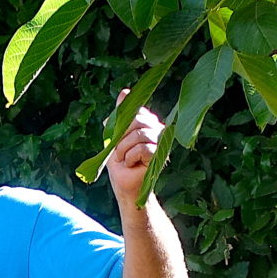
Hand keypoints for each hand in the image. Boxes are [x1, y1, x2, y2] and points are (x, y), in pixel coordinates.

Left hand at [103, 90, 165, 206]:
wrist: (124, 185)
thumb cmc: (120, 161)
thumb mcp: (115, 135)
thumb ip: (120, 115)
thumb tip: (125, 92)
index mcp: (148, 122)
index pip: (136, 111)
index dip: (123, 124)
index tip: (117, 138)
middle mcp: (158, 129)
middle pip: (138, 120)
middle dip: (122, 137)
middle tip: (119, 151)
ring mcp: (161, 142)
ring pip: (139, 134)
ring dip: (124, 149)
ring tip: (124, 159)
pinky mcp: (160, 156)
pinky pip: (142, 148)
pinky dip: (130, 157)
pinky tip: (131, 164)